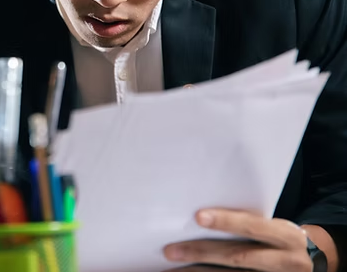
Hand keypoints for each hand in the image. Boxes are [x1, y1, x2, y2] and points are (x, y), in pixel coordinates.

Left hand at [162, 208, 311, 271]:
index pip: (254, 226)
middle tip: (170, 250)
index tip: (198, 216)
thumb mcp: (275, 227)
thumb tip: (200, 215)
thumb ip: (249, 223)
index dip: (227, 221)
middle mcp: (286, 262)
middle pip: (238, 257)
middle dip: (201, 253)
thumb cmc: (280, 239)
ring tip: (171, 269)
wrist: (312, 264)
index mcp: (287, 236)